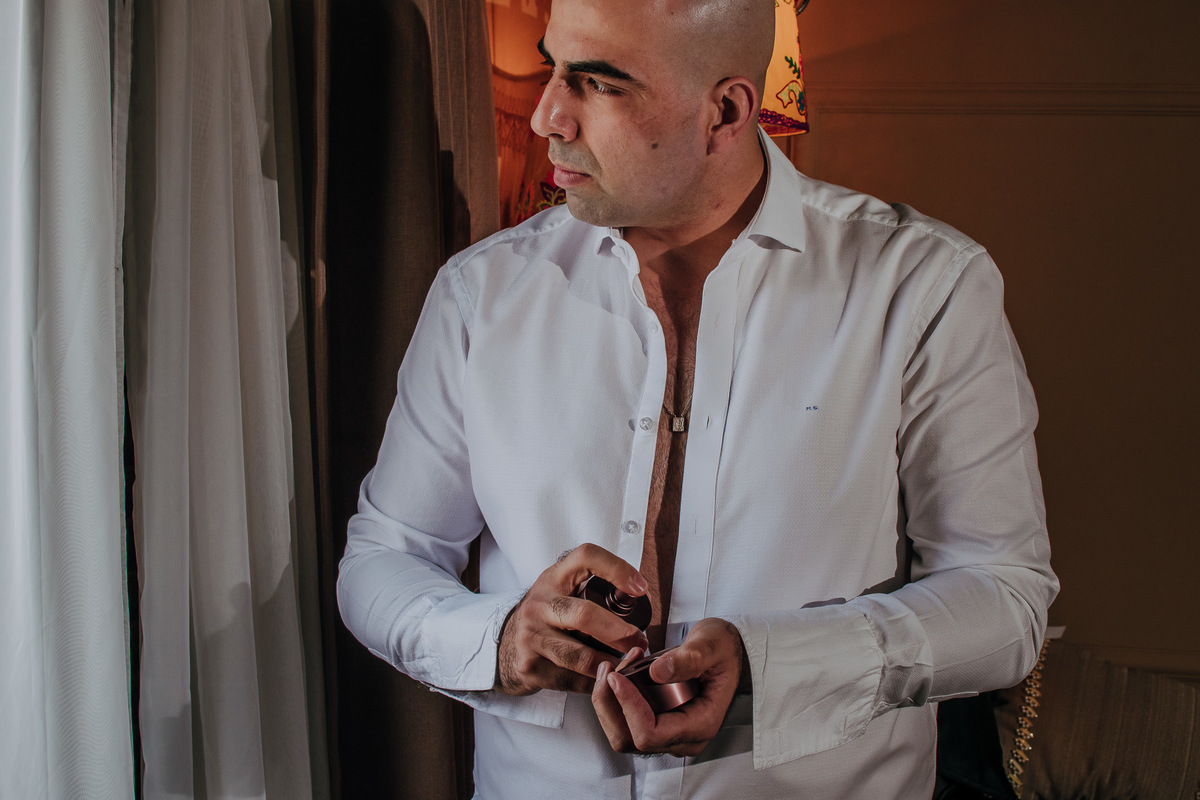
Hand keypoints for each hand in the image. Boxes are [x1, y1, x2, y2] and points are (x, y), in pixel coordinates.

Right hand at [496, 544, 650, 695]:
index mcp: (554, 578)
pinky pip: (572, 680)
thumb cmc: (546, 616)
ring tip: (628, 662)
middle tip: (640, 641)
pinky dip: (594, 681)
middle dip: (620, 632)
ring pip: (580, 656)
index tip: (640, 588)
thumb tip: (641, 598)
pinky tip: (604, 677)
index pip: (585, 557)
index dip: (617, 569)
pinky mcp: (530, 667)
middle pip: (584, 615)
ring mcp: (531, 637)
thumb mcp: (563, 591)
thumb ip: (594, 589)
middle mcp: (539, 605)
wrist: (504, 646)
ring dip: (612, 663)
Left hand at [591, 617, 746, 756]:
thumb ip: (689, 658)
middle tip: (609, 669)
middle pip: (629, 739)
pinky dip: (615, 700)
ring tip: (615, 666)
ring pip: (623, 734)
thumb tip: (658, 673)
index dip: (628, 707)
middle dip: (610, 705)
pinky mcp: (659, 724)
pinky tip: (621, 672)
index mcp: (700, 724)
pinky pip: (626, 723)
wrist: (727, 652)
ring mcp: (670, 734)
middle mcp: (684, 738)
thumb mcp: (712, 645)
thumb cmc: (723, 650)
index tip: (617, 677)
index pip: (650, 734)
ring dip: (609, 702)